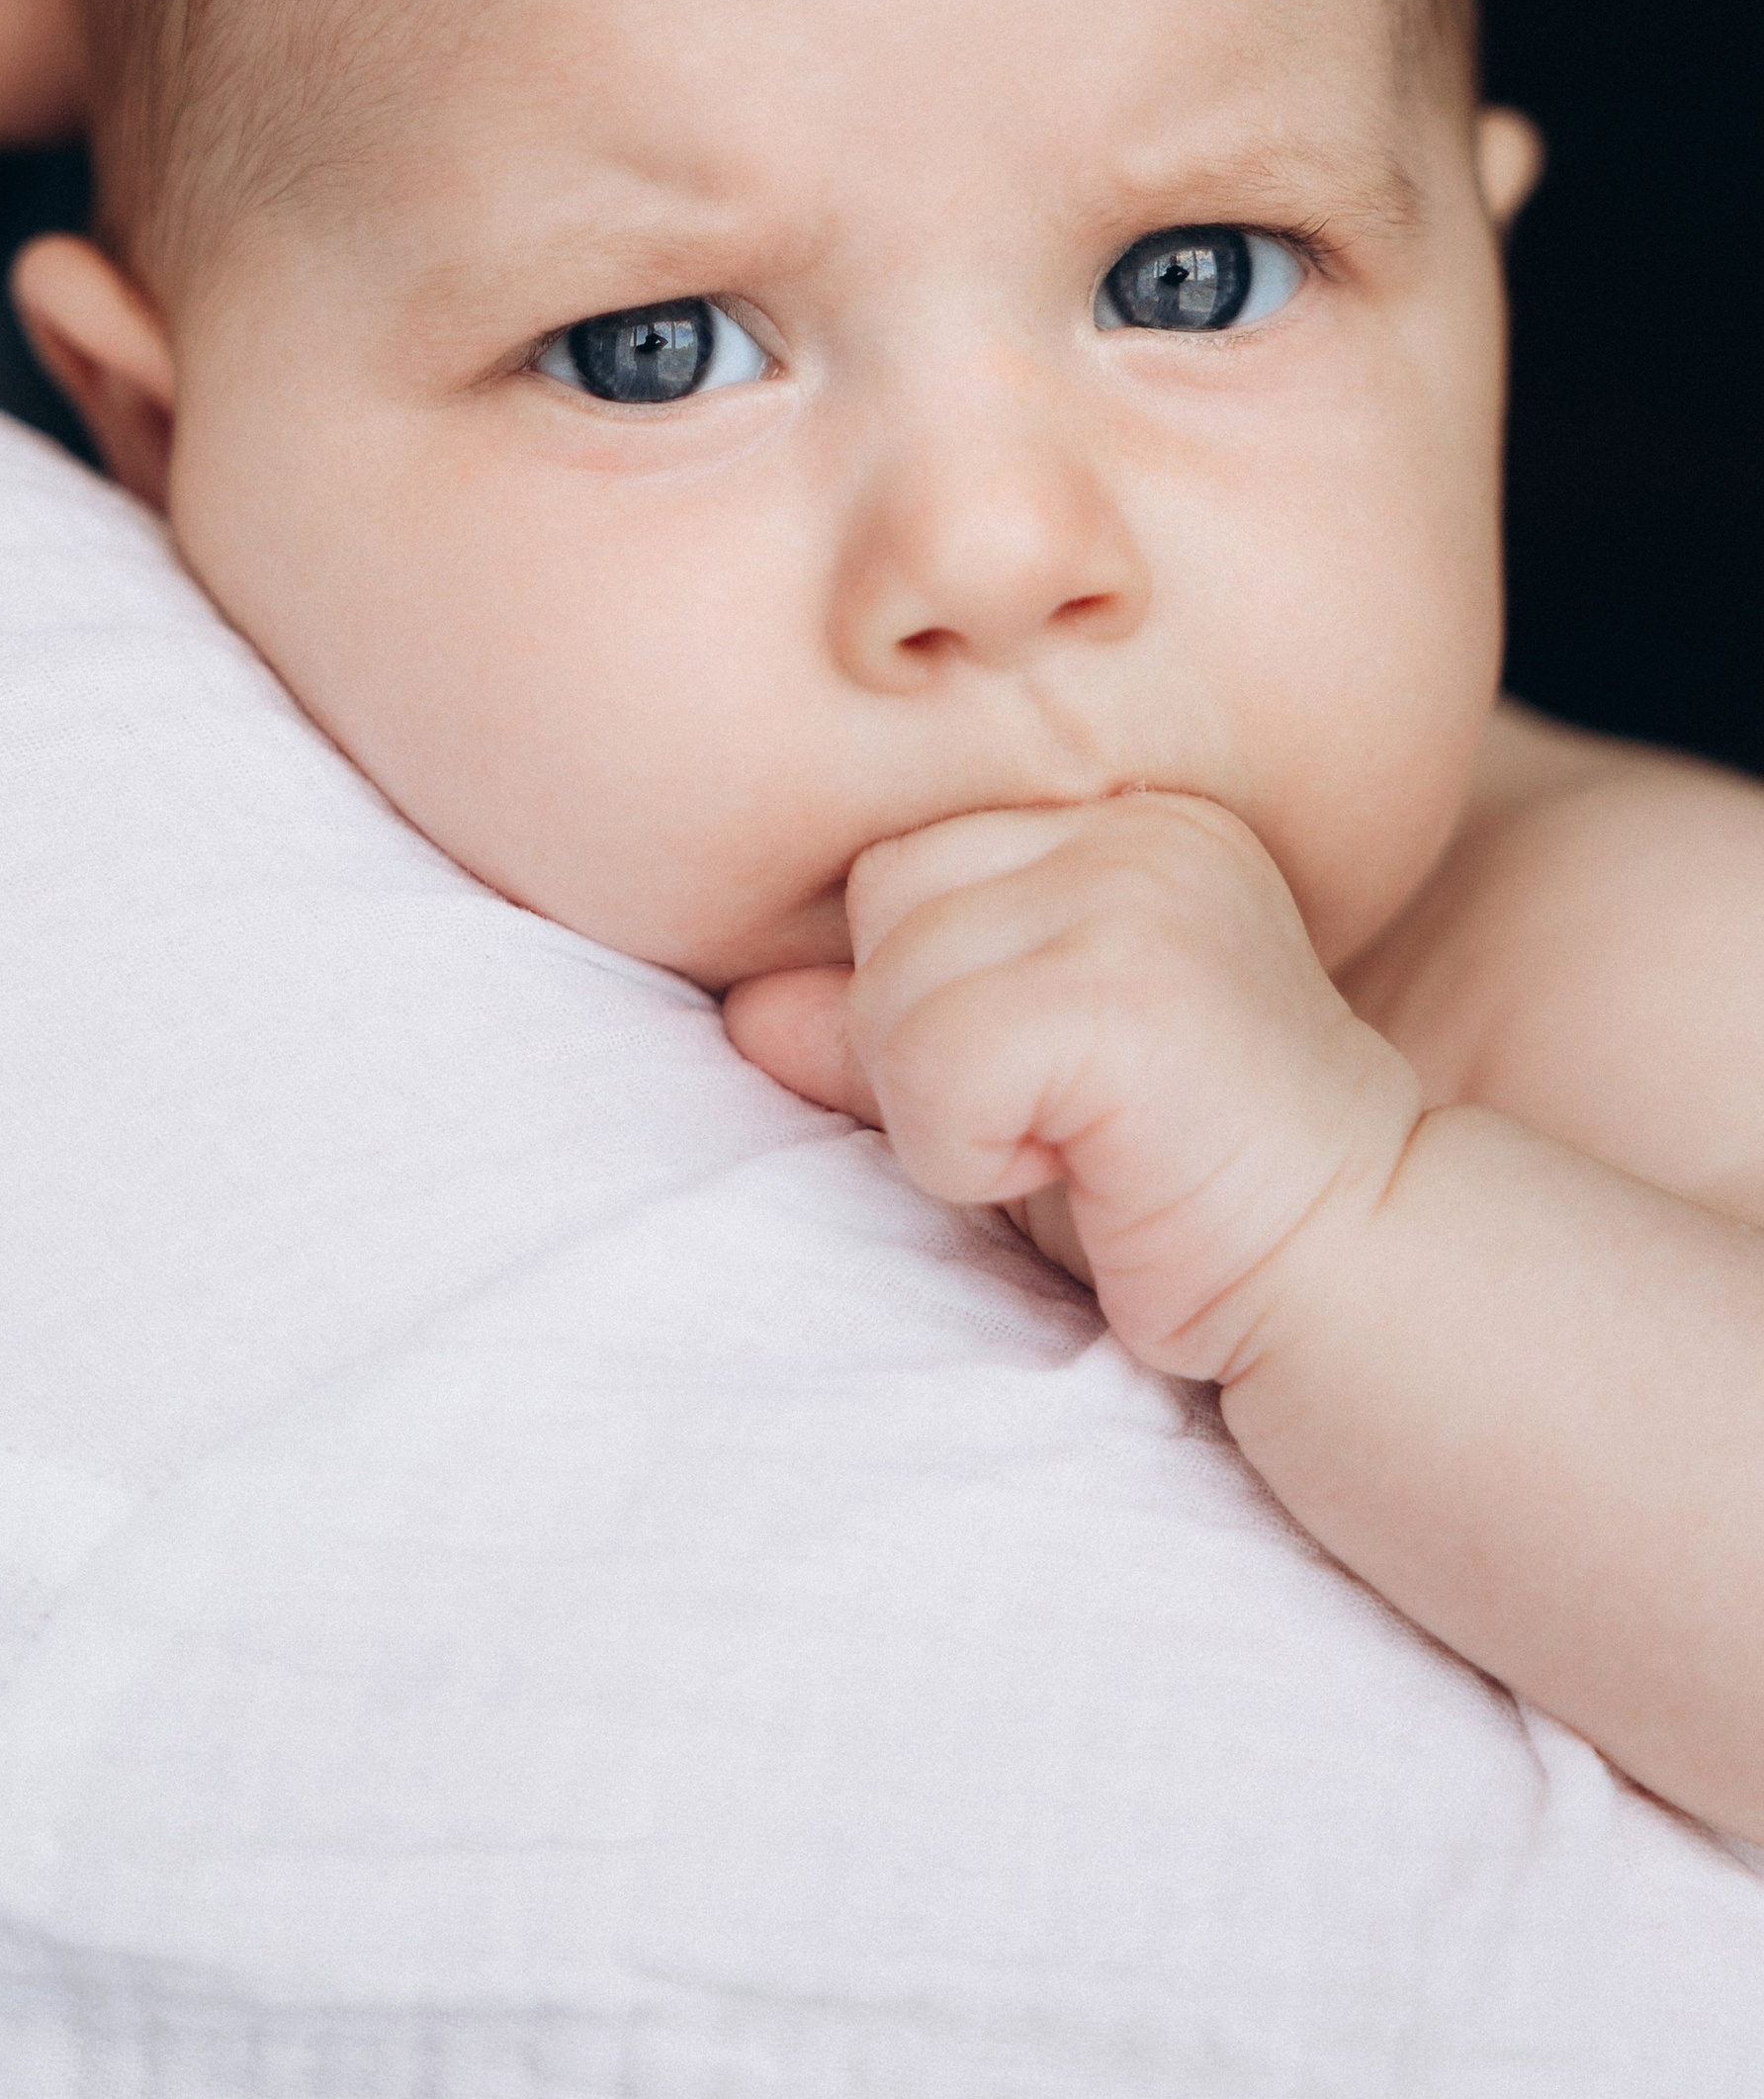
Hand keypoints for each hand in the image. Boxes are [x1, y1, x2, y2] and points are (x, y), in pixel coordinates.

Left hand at [725, 794, 1422, 1382]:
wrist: (1354, 1278)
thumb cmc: (1182, 1192)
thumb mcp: (1013, 1092)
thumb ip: (888, 1031)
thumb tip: (744, 1006)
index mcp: (1124, 820)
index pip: (905, 869)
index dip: (931, 1004)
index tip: (1053, 1084)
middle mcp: (1139, 825)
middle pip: (884, 902)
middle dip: (925, 1040)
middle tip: (1059, 1121)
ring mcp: (1142, 894)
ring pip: (893, 987)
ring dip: (946, 1110)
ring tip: (1078, 1146)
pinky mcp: (1132, 989)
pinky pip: (933, 1060)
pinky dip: (970, 1150)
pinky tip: (1087, 1172)